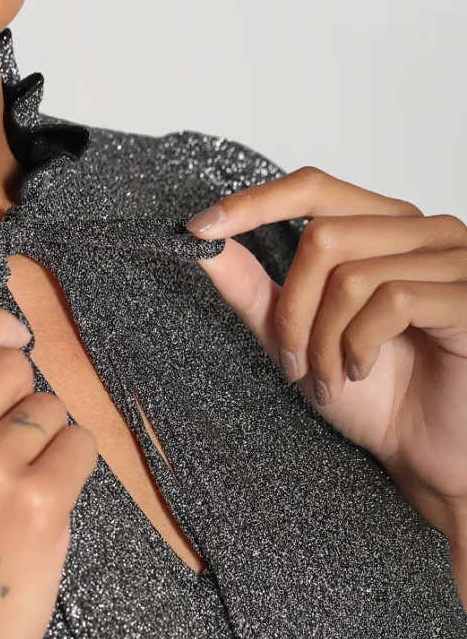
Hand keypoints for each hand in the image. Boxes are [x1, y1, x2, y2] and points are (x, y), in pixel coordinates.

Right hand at [0, 305, 97, 638]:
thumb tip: (8, 357)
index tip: (13, 334)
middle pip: (10, 366)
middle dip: (21, 400)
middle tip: (6, 458)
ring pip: (50, 408)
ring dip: (48, 443)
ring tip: (16, 499)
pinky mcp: (37, 502)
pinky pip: (81, 446)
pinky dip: (74, 471)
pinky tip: (44, 511)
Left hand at [186, 166, 466, 536]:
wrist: (425, 451)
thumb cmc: (376, 395)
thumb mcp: (298, 339)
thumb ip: (255, 290)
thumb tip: (205, 244)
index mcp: (385, 228)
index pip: (314, 187)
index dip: (254, 203)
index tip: (198, 230)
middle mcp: (423, 232)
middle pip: (323, 238)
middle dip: (293, 312)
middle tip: (295, 365)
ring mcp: (452, 261)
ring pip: (352, 276)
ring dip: (324, 341)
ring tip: (329, 378)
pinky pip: (392, 302)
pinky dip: (360, 346)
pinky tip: (361, 373)